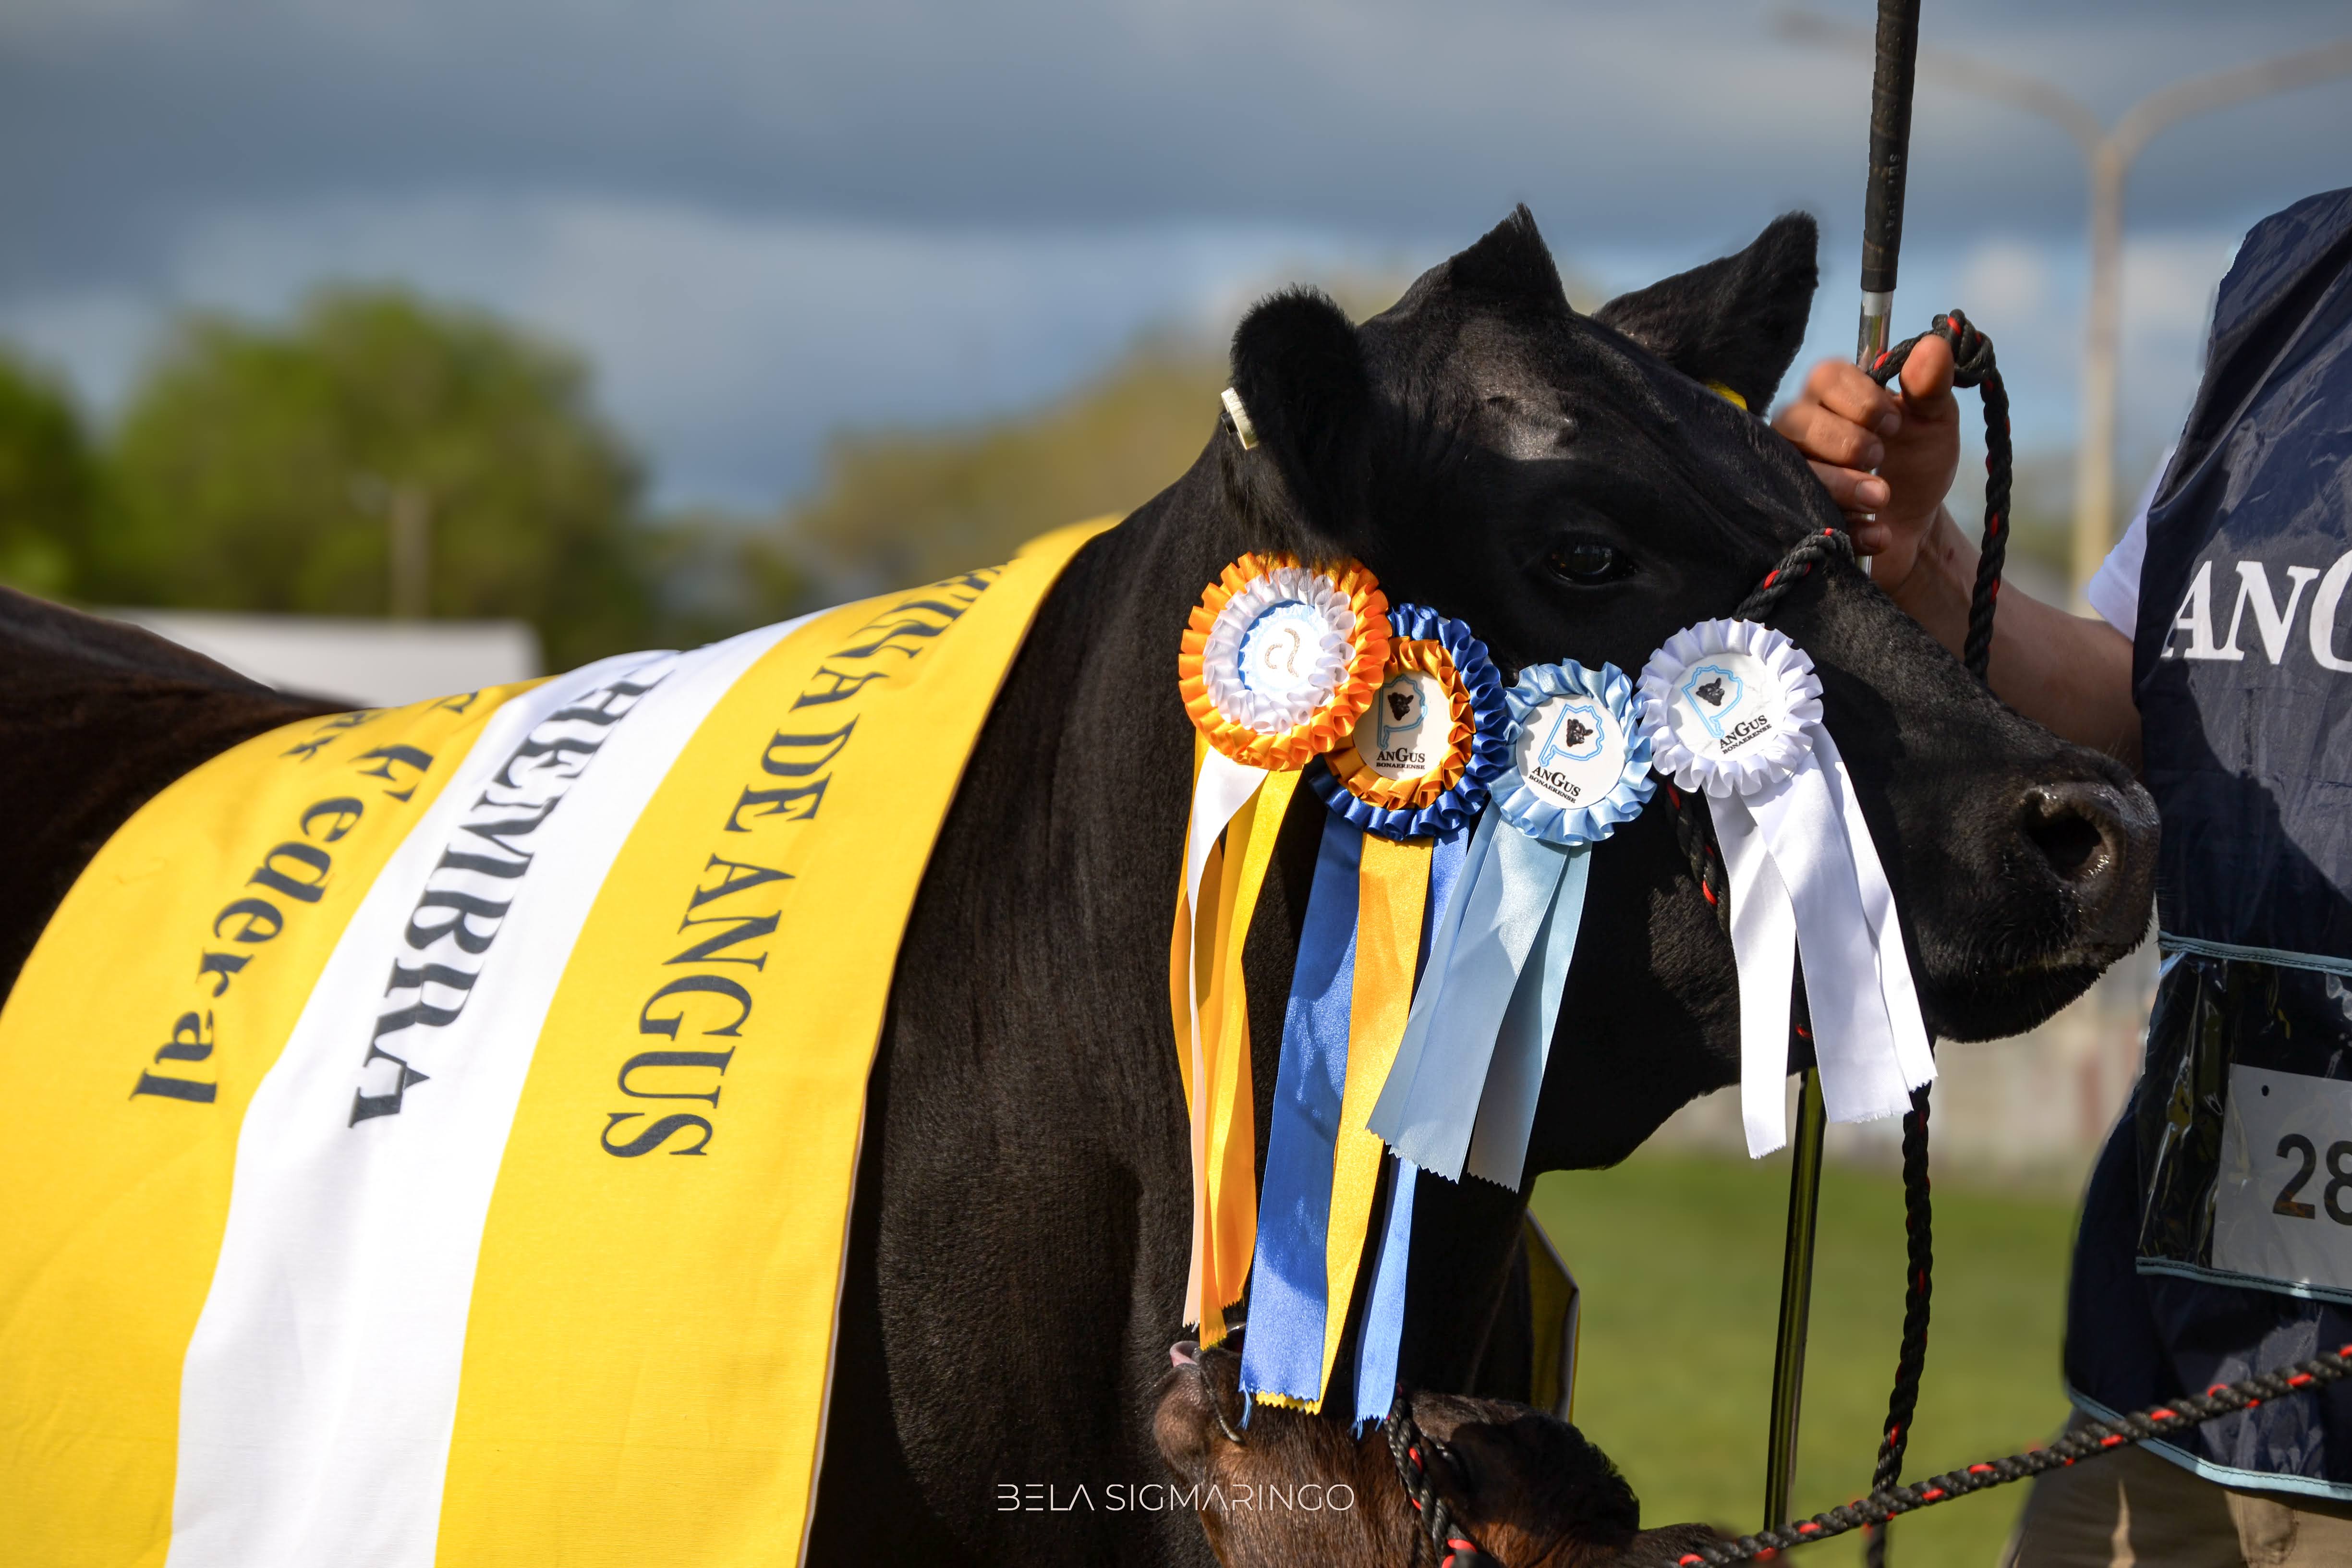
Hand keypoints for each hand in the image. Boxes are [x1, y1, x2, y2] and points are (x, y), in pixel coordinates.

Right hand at [1772, 334, 1959, 592]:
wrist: (1918, 525)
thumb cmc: (1918, 462)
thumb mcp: (1934, 422)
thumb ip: (1930, 386)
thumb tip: (1934, 345)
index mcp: (1836, 396)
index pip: (1825, 377)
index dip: (1858, 398)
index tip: (1894, 422)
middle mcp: (1804, 428)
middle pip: (1795, 420)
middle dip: (1844, 441)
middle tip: (1879, 456)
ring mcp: (1794, 472)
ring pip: (1795, 469)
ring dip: (1843, 485)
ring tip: (1882, 498)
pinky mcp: (1797, 514)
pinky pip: (1805, 517)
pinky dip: (1849, 528)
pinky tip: (1878, 533)